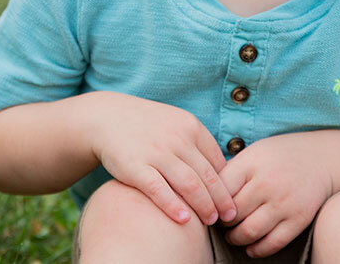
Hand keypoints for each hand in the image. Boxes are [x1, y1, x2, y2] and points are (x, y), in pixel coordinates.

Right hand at [84, 92, 236, 225]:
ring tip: (211, 221)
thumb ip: (197, 144)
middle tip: (229, 218)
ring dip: (204, 206)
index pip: (218, 161)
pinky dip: (173, 206)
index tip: (232, 201)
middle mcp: (176, 138)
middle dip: (221, 200)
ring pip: (189, 185)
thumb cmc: (148, 126)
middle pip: (208, 176)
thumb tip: (222, 172)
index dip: (227, 185)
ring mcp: (156, 152)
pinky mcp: (135, 166)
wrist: (108, 117)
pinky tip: (184, 220)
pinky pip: (159, 190)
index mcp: (191, 127)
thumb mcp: (176, 124)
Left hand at [218, 132, 334, 257]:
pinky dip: (258, 250)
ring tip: (232, 236)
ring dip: (236, 239)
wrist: (322, 158)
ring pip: (250, 231)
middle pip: (232, 213)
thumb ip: (232, 171)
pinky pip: (273, 242)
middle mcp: (267, 183)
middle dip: (221, 223)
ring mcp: (284, 202)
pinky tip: (250, 247)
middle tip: (218, 224)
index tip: (209, 206)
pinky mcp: (299, 219)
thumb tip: (206, 194)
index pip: (220, 189)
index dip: (210, 201)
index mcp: (251, 163)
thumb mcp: (253, 153)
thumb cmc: (279, 155)